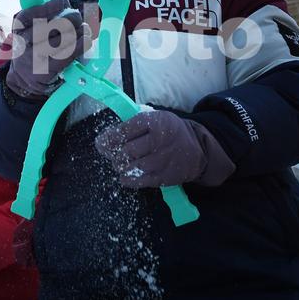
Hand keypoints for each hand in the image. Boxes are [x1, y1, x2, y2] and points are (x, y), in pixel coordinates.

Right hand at [6, 0, 86, 97]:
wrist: (24, 78)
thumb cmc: (32, 47)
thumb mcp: (28, 29)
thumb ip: (41, 14)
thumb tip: (62, 0)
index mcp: (18, 27)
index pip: (34, 13)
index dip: (51, 5)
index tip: (62, 1)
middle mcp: (24, 42)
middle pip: (54, 24)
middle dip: (71, 17)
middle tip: (77, 18)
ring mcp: (35, 57)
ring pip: (65, 38)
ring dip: (80, 31)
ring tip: (83, 29)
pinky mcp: (47, 70)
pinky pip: (70, 53)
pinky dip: (82, 44)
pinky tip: (86, 40)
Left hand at [95, 110, 234, 187]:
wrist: (198, 149)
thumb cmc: (168, 132)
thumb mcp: (155, 119)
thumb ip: (132, 125)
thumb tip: (105, 138)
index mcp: (155, 122)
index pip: (125, 130)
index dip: (108, 138)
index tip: (101, 142)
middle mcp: (159, 141)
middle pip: (126, 150)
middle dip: (113, 154)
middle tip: (112, 154)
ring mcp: (163, 160)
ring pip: (132, 167)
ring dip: (120, 167)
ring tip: (120, 164)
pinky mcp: (165, 177)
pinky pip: (140, 181)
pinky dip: (128, 179)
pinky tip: (126, 176)